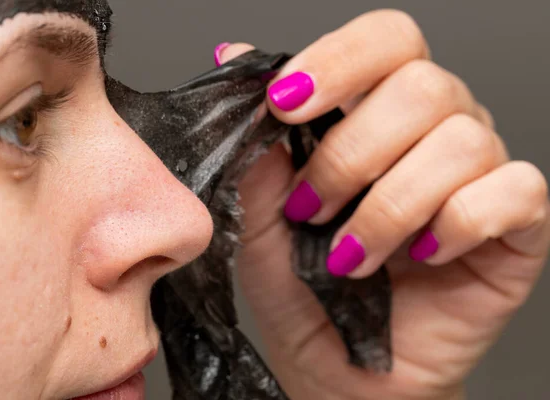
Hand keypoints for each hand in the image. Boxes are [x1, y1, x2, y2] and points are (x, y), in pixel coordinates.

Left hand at [215, 9, 549, 399]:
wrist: (336, 368)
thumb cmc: (300, 290)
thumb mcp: (261, 214)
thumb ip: (257, 140)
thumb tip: (232, 55)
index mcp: (378, 112)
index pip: (385, 40)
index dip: (339, 61)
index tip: (285, 104)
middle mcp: (438, 129)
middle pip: (423, 86)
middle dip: (352, 155)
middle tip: (311, 210)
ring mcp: (482, 174)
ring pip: (461, 143)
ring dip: (391, 205)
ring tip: (351, 255)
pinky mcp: (517, 224)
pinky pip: (513, 191)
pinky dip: (456, 225)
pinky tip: (419, 258)